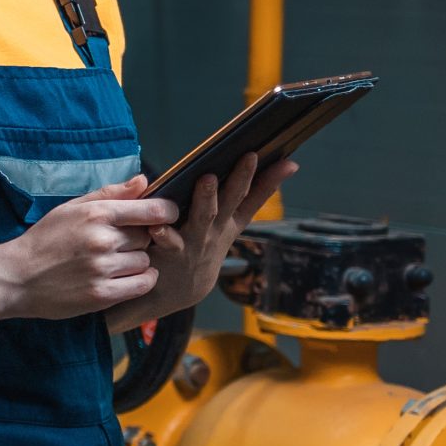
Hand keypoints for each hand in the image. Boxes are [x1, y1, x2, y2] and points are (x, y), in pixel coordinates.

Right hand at [0, 176, 181, 320]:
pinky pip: (142, 284)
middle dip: (139, 239)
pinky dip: (140, 281)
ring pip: (145, 261)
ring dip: (137, 262)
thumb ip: (110, 194)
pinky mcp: (102, 294)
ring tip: (114, 263)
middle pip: (148, 237)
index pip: (152, 210)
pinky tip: (125, 277)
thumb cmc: (44, 240)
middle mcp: (102, 240)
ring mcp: (102, 269)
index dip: (167, 212)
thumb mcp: (71, 208)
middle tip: (119, 244)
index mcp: (96, 214)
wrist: (16, 277)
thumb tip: (144, 180)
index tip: (167, 215)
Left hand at [144, 152, 298, 317]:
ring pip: (204, 216)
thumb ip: (243, 196)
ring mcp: (197, 240)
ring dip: (207, 198)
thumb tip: (266, 170)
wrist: (182, 288)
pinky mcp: (173, 252)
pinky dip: (164, 234)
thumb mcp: (228, 222)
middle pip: (232, 200)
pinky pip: (169, 242)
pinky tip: (158, 226)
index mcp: (231, 220)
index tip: (287, 161)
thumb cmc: (204, 242)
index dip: (271, 180)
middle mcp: (218, 228)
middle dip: (242, 178)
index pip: (255, 197)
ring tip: (207, 179)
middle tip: (250, 157)